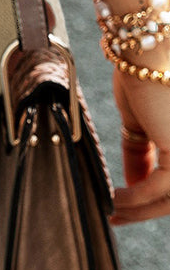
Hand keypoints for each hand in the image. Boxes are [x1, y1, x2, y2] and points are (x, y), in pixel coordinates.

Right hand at [108, 65, 169, 226]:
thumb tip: (132, 184)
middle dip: (145, 210)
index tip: (124, 205)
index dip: (150, 197)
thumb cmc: (140, 76)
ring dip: (139, 209)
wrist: (141, 53)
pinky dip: (135, 197)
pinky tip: (114, 198)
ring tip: (112, 209)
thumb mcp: (138, 123)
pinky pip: (158, 187)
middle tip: (116, 216)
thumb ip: (140, 154)